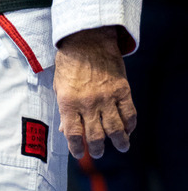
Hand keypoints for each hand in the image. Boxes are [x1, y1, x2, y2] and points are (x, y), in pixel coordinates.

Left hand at [53, 26, 136, 158]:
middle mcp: (88, 103)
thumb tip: (65, 131)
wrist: (87, 38)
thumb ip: (63, 109)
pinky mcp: (122, 90)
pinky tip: (128, 129)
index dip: (77, 148)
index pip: (74, 134)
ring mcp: (107, 98)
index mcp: (68, 102)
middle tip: (98, 152)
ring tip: (121, 146)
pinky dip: (130, 125)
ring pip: (116, 130)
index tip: (79, 153)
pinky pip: (129, 114)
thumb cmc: (69, 61)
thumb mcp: (59, 84)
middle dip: (97, 149)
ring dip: (119, 142)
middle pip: (96, 136)